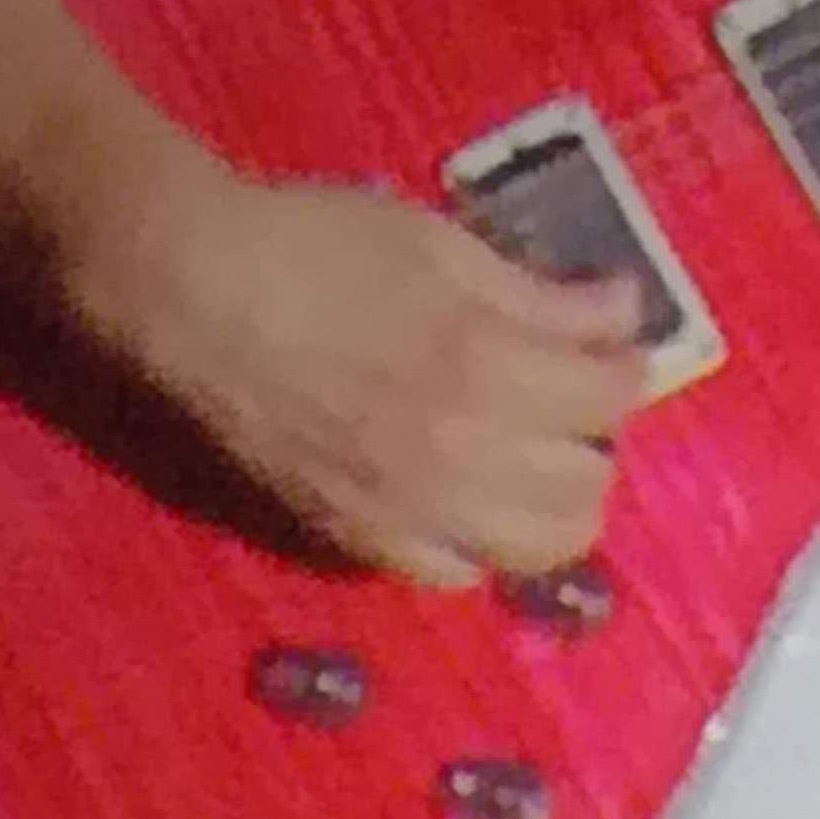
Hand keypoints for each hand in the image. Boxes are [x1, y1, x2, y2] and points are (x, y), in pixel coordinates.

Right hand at [94, 169, 651, 586]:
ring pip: (532, 549)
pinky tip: (471, 499)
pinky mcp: (352, 537)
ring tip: (541, 458)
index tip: (619, 340)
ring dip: (558, 503)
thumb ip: (538, 293)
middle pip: (585, 490)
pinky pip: (450, 574)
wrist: (191, 294)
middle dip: (599, 439)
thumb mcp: (438, 244)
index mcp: (482, 367)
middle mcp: (455, 457)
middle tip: (577, 399)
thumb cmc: (315, 247)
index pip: (607, 396)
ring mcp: (404, 510)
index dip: (628, 364)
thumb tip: (623, 312)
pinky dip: (480, 543)